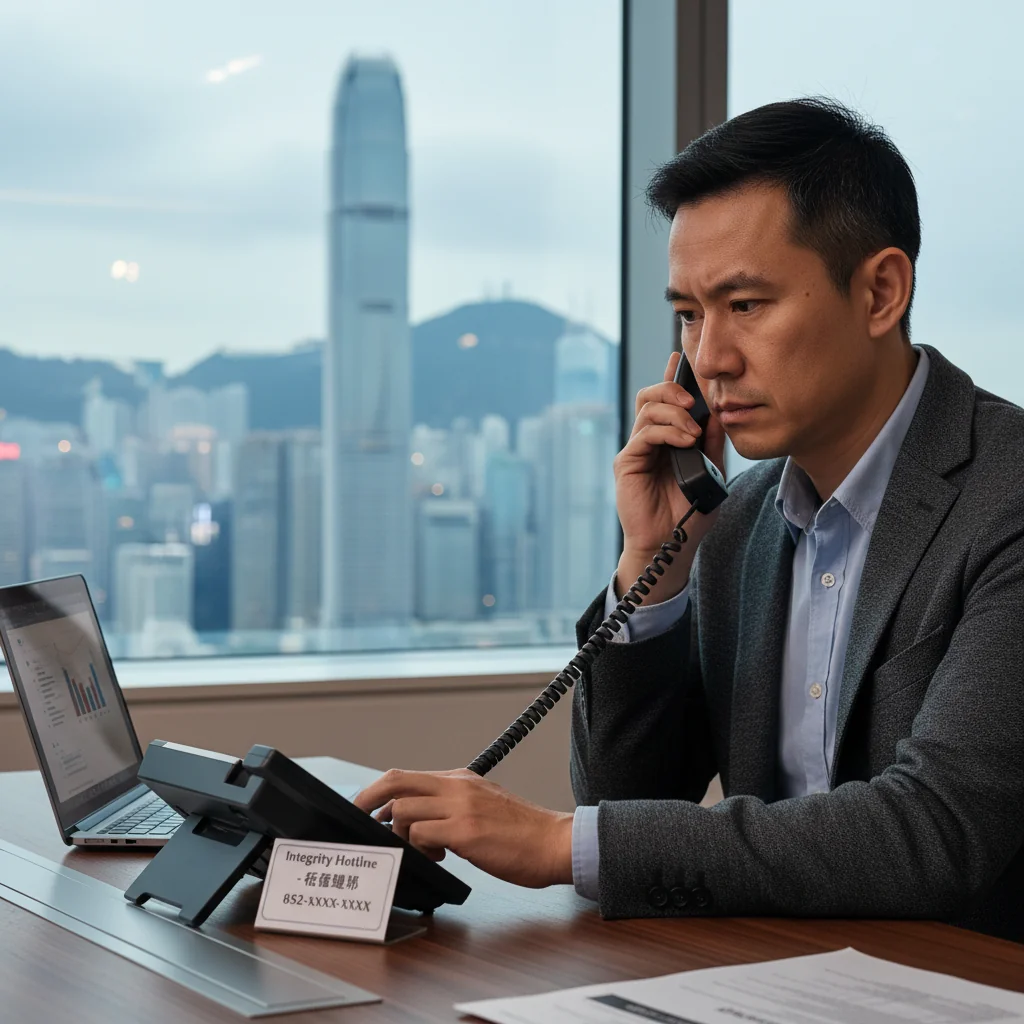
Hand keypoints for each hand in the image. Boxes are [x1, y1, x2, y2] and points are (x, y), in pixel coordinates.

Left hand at [353, 768, 573, 888]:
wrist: (554, 842)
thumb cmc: (522, 832)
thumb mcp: (484, 804)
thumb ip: (452, 806)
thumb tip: (416, 820)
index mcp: (461, 779)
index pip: (406, 775)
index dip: (378, 790)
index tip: (364, 808)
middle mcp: (457, 786)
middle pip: (396, 780)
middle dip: (367, 799)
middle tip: (357, 820)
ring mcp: (461, 807)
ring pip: (403, 810)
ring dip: (399, 834)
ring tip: (422, 850)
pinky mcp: (465, 831)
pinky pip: (421, 834)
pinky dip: (418, 849)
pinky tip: (438, 859)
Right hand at [613, 351, 726, 599]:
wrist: (671, 545)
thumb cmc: (690, 514)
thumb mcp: (712, 473)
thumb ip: (714, 443)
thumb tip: (720, 412)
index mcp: (668, 439)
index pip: (667, 401)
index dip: (671, 377)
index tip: (680, 358)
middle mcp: (649, 440)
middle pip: (651, 396)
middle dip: (671, 388)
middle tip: (693, 401)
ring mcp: (637, 450)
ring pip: (648, 410)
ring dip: (674, 413)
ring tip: (694, 432)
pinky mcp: (627, 462)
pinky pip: (645, 434)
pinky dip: (667, 431)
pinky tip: (686, 442)